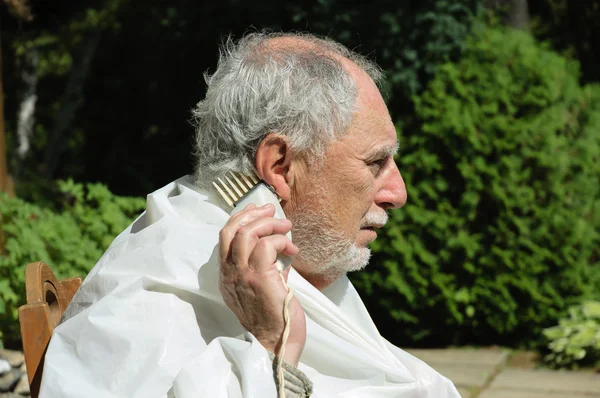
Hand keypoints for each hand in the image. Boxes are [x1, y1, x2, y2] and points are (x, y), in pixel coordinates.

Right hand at [218, 203, 305, 366]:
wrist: (276, 345)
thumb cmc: (274, 319)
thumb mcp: (264, 288)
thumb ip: (267, 266)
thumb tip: (281, 246)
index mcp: (227, 276)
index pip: (225, 237)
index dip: (240, 218)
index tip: (257, 210)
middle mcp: (229, 274)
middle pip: (230, 229)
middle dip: (253, 215)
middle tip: (272, 210)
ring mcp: (242, 276)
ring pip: (246, 233)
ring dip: (269, 224)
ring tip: (286, 227)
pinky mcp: (259, 278)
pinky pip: (266, 245)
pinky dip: (280, 240)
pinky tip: (291, 248)